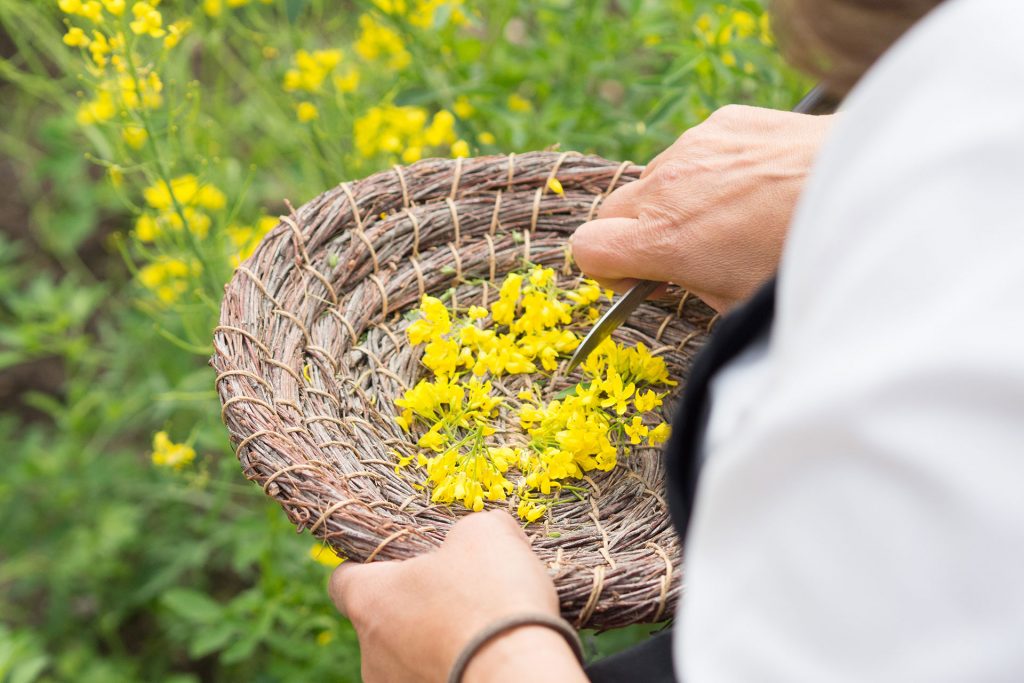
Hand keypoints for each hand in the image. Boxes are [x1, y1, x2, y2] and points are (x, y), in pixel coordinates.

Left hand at [329, 510, 587, 682]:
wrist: (521, 674)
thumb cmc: (492, 598)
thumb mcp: (486, 533)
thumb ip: (467, 529)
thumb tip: (475, 535)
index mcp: (371, 600)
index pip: (342, 581)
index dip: (369, 566)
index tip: (401, 561)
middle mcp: (371, 652)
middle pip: (381, 620)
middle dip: (416, 605)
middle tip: (461, 593)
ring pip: (407, 655)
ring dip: (435, 641)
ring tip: (482, 631)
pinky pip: (432, 676)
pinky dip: (453, 667)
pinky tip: (488, 658)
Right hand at [571, 105, 834, 311]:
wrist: (869, 191)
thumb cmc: (806, 258)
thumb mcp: (739, 302)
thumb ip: (689, 288)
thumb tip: (677, 279)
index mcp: (664, 240)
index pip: (587, 248)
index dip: (606, 268)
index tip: (636, 277)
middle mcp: (667, 187)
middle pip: (614, 211)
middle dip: (636, 234)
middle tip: (681, 253)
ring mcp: (693, 148)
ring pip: (655, 178)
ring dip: (675, 199)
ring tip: (730, 216)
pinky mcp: (724, 122)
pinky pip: (695, 150)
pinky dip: (710, 169)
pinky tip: (755, 184)